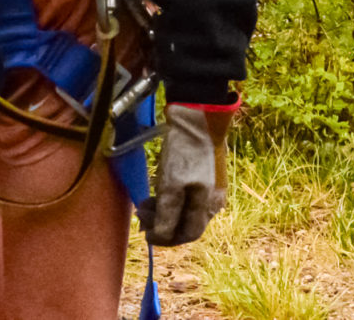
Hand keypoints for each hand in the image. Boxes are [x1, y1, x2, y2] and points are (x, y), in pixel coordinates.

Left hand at [142, 104, 230, 246]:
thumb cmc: (184, 150)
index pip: (188, 234)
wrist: (196, 115)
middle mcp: (213, 200)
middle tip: (140, 213)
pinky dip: (171, 198)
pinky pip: (187, 196)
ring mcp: (210, 186)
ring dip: (164, 210)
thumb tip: (160, 236)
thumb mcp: (171, 184)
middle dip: (162, 223)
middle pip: (186, 223)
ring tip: (144, 202)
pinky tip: (157, 191)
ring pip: (185, 209)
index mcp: (209, 205)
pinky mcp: (204, 174)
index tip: (146, 232)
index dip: (166, 238)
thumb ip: (167, 213)